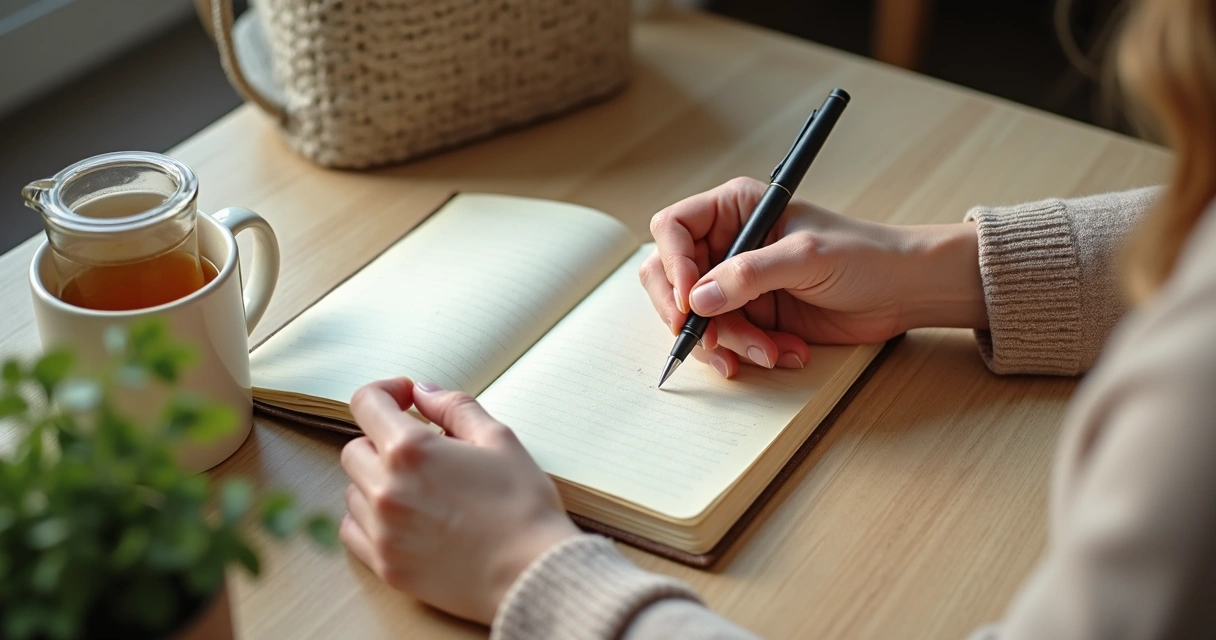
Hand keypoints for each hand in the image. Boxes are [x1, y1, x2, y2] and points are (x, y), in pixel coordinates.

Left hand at [339, 378, 577, 623]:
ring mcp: (382, 531)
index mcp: (411, 450)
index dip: (385, 391)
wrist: (532, 573)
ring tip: (419, 488)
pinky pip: (353, 530)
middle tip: (422, 451)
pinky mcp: (385, 565)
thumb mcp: (499, 440)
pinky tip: (401, 517)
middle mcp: (386, 488)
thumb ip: (455, 407)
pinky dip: (369, 517)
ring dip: (377, 480)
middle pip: (356, 449)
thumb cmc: (523, 505)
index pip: (367, 404)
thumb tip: (423, 392)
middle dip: (383, 440)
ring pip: (353, 490)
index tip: (405, 398)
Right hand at [640, 177, 986, 377]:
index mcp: (736, 209)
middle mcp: (728, 244)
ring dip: (728, 342)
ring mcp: (737, 283)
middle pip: (671, 279)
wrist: (904, 291)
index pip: (673, 230)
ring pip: (696, 319)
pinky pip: (725, 341)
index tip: (690, 300)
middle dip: (689, 316)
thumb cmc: (865, 255)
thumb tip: (698, 299)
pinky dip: (747, 353)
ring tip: (769, 350)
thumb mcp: (806, 257)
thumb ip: (749, 275)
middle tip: (711, 341)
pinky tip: (784, 351)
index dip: (673, 265)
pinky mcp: (752, 316)